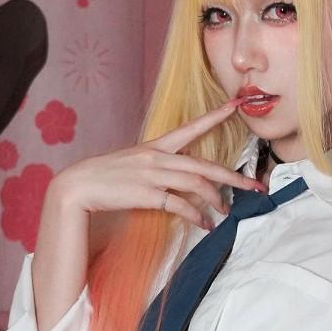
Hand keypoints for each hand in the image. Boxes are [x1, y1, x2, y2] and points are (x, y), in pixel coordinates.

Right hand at [49, 98, 266, 230]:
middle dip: (233, 177)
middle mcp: (158, 156)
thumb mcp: (133, 165)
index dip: (215, 116)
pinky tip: (205, 225)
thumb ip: (158, 167)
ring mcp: (153, 174)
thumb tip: (180, 178)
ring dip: (216, 200)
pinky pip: (181, 205)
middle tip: (254, 187)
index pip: (192, 127)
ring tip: (226, 212)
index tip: (236, 105)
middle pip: (205, 165)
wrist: (77, 187)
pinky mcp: (148, 194)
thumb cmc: (105, 179)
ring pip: (197, 184)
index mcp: (156, 146)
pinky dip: (197, 216)